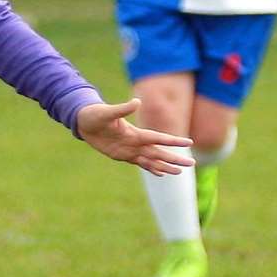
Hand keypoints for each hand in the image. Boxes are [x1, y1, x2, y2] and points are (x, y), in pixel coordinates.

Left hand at [74, 98, 193, 174]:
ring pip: (152, 160)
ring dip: (166, 166)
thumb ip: (123, 109)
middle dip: (175, 158)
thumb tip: (137, 102)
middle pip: (160, 152)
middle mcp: (136, 142)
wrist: (85, 122)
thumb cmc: (95, 114)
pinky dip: (151, 169)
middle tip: (191, 163)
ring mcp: (130, 150)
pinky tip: (161, 173)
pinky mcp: (123, 155)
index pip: (159, 138)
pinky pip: (140, 164)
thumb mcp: (107, 112)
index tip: (189, 142)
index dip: (173, 141)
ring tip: (180, 172)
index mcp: (135, 133)